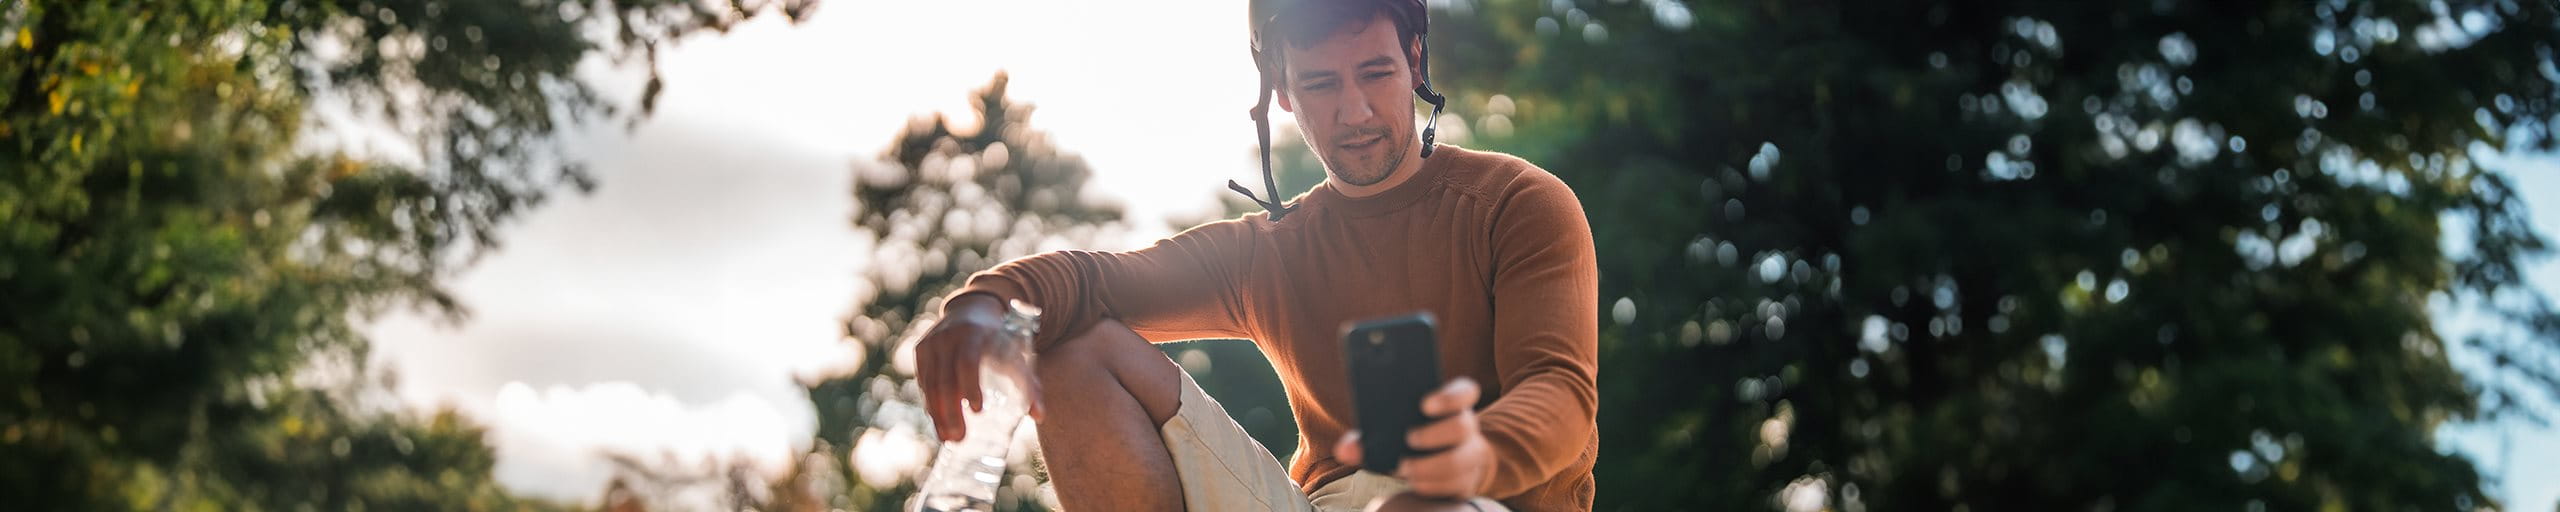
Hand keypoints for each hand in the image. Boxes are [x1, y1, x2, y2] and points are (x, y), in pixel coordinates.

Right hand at [916, 293, 1045, 441]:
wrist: (972, 311)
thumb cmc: (999, 341)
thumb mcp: (1014, 355)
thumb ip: (1028, 384)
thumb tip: (1039, 416)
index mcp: (974, 334)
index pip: (968, 362)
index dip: (971, 386)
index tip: (978, 411)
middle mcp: (948, 337)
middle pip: (945, 380)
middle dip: (951, 413)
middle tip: (959, 438)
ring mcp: (931, 343)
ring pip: (930, 385)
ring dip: (937, 415)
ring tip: (948, 439)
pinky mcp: (921, 351)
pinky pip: (924, 382)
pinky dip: (930, 403)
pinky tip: (938, 422)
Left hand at [1333, 377, 1494, 498]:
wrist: (1438, 465)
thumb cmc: (1411, 439)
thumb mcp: (1392, 432)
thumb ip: (1368, 437)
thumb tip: (1344, 450)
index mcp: (1451, 405)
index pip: (1464, 391)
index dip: (1449, 396)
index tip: (1425, 404)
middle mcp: (1466, 427)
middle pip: (1462, 426)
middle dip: (1434, 434)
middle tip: (1409, 439)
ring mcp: (1470, 455)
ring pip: (1461, 460)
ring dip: (1430, 466)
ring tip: (1405, 468)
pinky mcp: (1467, 481)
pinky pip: (1456, 485)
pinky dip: (1432, 485)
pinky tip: (1416, 483)